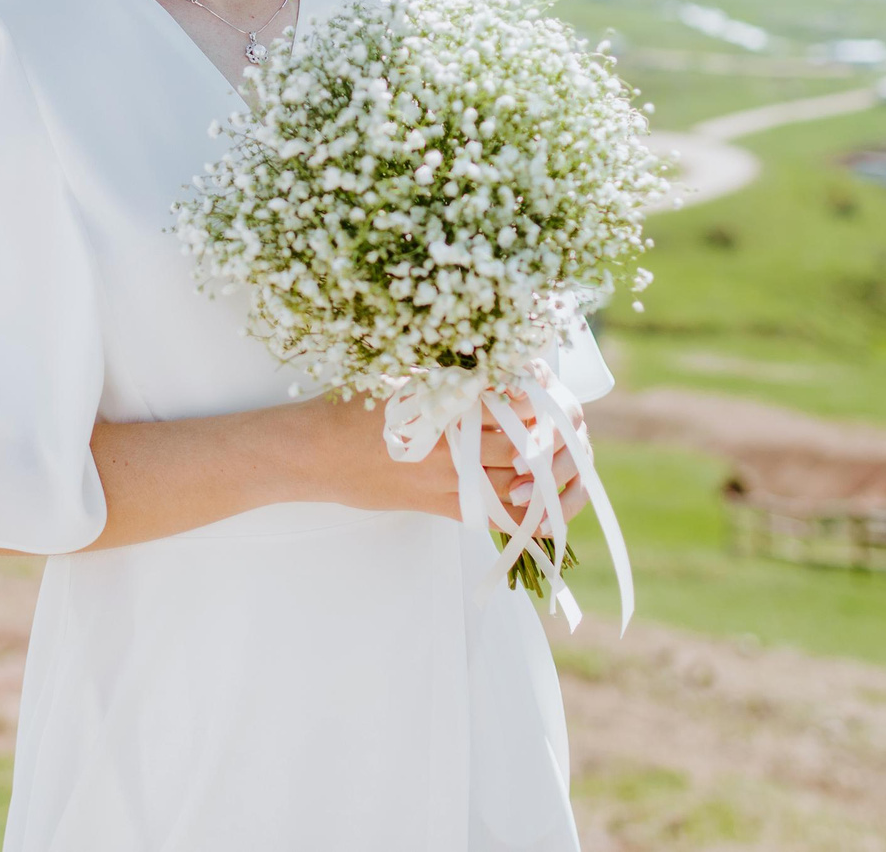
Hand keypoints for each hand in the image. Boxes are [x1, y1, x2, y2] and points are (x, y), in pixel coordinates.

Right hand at [285, 390, 585, 530]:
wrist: (315, 453)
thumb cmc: (354, 407)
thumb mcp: (402, 377)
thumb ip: (448, 376)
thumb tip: (501, 371)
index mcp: (443, 406)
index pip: (510, 405)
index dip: (542, 403)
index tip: (555, 395)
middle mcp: (449, 445)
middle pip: (520, 447)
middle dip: (552, 443)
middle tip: (570, 432)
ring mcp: (443, 480)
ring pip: (512, 487)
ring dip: (544, 480)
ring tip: (560, 466)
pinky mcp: (435, 505)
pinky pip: (489, 516)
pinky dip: (520, 514)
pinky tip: (539, 507)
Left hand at [478, 394, 587, 538]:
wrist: (486, 415)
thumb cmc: (491, 394)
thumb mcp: (495, 382)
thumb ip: (505, 380)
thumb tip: (515, 389)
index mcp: (557, 397)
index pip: (564, 416)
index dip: (545, 439)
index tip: (516, 461)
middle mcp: (573, 424)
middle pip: (573, 450)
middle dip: (545, 473)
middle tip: (517, 491)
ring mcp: (577, 451)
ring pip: (578, 477)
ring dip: (552, 498)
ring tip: (525, 512)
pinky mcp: (574, 476)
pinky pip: (575, 498)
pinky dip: (560, 515)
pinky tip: (540, 528)